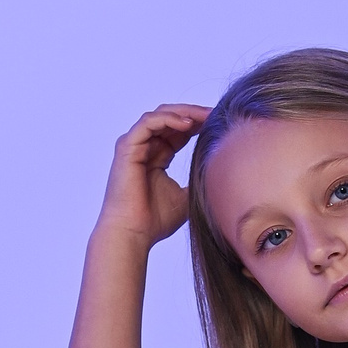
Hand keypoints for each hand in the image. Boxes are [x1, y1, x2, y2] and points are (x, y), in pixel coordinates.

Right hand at [95, 104, 211, 247]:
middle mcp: (144, 147)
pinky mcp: (127, 147)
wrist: (133, 234)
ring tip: (206, 116)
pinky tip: (188, 124)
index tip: (221, 123)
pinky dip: (168, 119)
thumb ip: (197, 181)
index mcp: (157, 157)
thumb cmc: (155, 221)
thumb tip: (218, 176)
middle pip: (170, 117)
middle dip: (194, 113)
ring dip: (184, 112)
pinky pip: (148, 122)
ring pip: (160, 114)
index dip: (199, 124)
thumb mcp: (186, 197)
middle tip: (217, 114)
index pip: (178, 130)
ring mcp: (133, 145)